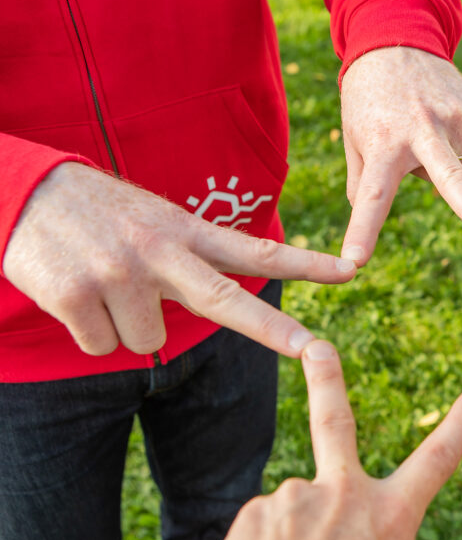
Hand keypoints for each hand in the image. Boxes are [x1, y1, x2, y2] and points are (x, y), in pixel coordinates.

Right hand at [2, 162, 355, 357]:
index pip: (256, 251)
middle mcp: (160, 251)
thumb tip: (226, 308)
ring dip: (124, 324)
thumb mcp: (154, 221)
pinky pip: (102, 346)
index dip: (306, 263)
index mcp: (185, 231)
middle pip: (227, 301)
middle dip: (273, 329)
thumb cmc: (97, 214)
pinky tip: (74, 293)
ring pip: (147, 341)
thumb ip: (191, 258)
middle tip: (314, 349)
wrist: (19, 190)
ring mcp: (120, 273)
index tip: (351, 271)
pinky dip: (88, 332)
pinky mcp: (77, 295)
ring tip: (101, 281)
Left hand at [205, 341, 461, 539]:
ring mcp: (297, 496)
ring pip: (295, 511)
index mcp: (391, 517)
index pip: (437, 462)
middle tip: (316, 348)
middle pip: (335, 421)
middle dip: (327, 378)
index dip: (461, 426)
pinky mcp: (256, 511)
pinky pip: (262, 530)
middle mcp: (345, 494)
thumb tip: (351, 533)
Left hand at [339, 47, 461, 265]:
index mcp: (382, 143)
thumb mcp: (353, 136)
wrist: (396, 37)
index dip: (364, 230)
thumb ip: (361, 182)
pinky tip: (436, 118)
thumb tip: (370, 215)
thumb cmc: (368, 99)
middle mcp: (421, 130)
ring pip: (456, 170)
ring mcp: (454, 118)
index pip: (371, 196)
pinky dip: (453, 144)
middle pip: (449, 178)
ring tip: (418, 128)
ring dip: (439, 163)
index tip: (355, 260)